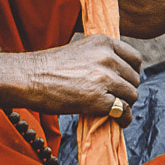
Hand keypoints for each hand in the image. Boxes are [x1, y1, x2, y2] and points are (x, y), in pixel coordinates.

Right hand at [26, 34, 141, 125]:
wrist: (29, 78)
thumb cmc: (49, 67)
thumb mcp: (80, 50)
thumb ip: (101, 57)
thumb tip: (120, 74)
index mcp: (103, 42)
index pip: (135, 58)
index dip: (132, 72)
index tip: (125, 81)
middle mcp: (107, 57)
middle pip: (134, 79)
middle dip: (127, 91)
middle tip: (115, 99)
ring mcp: (103, 78)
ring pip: (131, 95)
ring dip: (125, 105)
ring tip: (114, 110)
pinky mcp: (97, 98)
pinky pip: (122, 110)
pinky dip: (123, 118)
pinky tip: (118, 121)